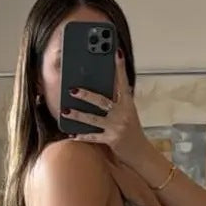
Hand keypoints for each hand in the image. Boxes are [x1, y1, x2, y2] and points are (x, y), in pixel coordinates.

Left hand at [63, 51, 151, 167]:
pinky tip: (71, 135)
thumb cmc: (132, 130)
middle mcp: (123, 114)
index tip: (116, 52)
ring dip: (77, 115)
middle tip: (72, 89)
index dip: (120, 67)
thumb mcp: (128, 112)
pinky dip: (82, 136)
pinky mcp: (111, 140)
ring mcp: (117, 127)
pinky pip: (93, 137)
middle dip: (86, 95)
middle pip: (102, 101)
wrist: (140, 153)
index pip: (123, 82)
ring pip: (93, 119)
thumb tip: (104, 87)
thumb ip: (118, 100)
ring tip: (64, 110)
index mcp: (128, 104)